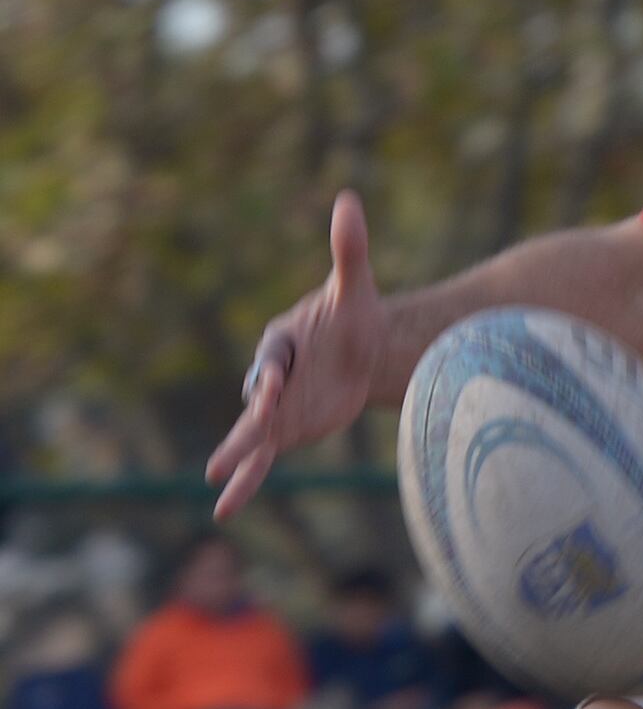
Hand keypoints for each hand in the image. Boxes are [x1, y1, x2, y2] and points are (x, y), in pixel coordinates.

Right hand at [206, 191, 384, 515]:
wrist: (362, 348)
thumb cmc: (354, 315)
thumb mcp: (355, 288)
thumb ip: (349, 250)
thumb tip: (348, 198)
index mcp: (281, 343)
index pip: (273, 360)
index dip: (274, 374)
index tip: (276, 384)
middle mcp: (271, 378)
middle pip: (256, 400)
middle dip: (250, 418)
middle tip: (226, 447)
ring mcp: (277, 409)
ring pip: (253, 434)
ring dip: (236, 457)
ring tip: (214, 481)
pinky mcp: (287, 431)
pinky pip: (264, 459)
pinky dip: (247, 482)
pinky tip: (225, 509)